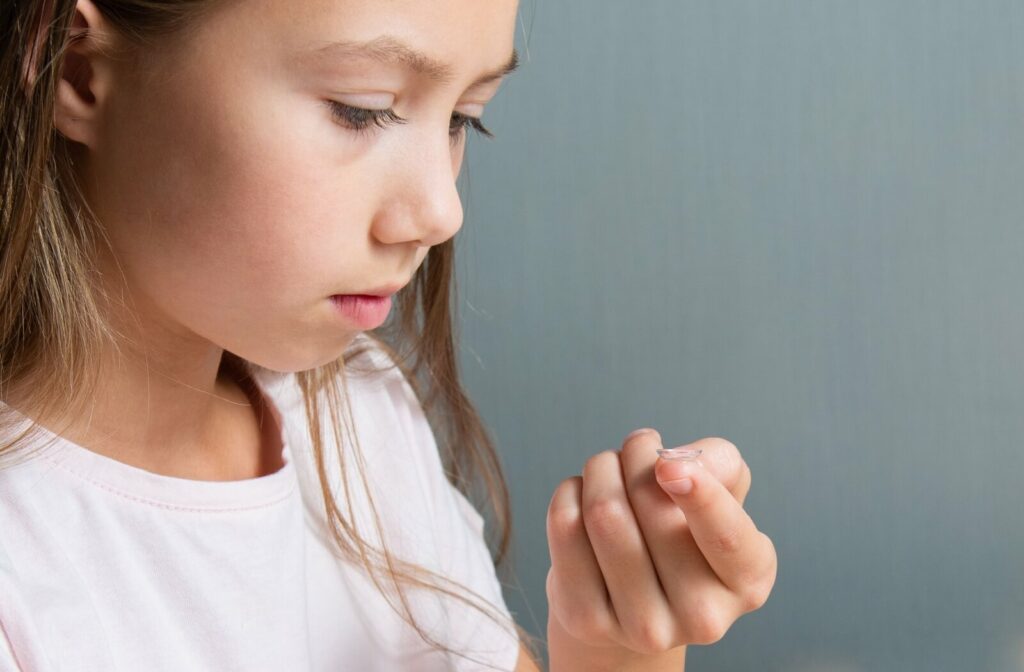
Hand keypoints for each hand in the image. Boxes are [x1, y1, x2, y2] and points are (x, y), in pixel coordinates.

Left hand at [545, 430, 776, 656]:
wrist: (632, 596)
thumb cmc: (685, 531)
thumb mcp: (722, 494)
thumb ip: (718, 464)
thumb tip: (675, 461)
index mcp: (747, 581)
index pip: (726, 537)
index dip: (700, 494)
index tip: (668, 463)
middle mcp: (703, 616)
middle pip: (652, 506)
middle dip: (636, 457)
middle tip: (636, 449)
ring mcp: (644, 628)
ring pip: (605, 514)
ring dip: (601, 470)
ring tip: (608, 469)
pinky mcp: (588, 622)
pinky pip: (565, 530)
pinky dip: (569, 494)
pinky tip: (581, 498)